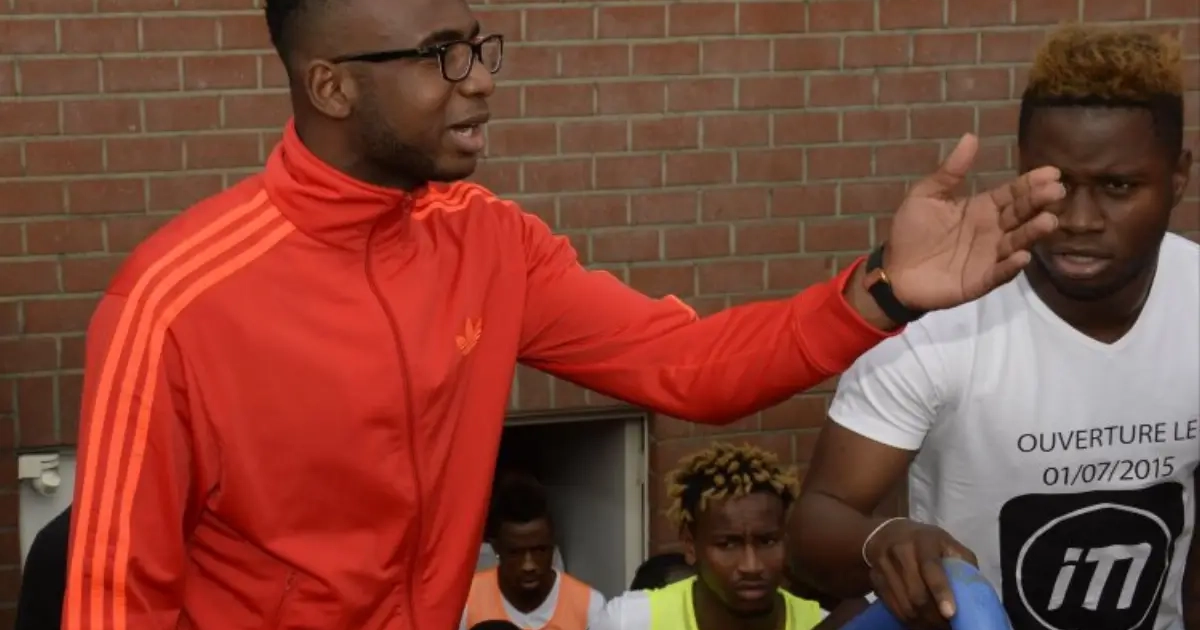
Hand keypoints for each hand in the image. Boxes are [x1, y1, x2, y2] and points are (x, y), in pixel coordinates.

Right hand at [865, 519, 977, 629]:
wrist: (885, 533)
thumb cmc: (924, 540)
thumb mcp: (946, 541)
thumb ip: (961, 560)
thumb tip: (975, 587)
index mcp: (923, 540)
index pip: (930, 567)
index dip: (941, 591)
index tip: (950, 613)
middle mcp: (900, 551)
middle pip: (916, 593)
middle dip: (934, 615)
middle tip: (948, 624)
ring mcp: (884, 566)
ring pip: (904, 605)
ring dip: (922, 621)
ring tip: (936, 625)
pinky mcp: (875, 579)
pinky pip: (893, 608)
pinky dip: (908, 620)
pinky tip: (921, 622)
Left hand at [885, 133, 1065, 310]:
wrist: (893, 270)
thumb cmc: (912, 232)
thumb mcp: (926, 196)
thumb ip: (950, 172)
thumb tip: (971, 136)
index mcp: (982, 208)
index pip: (1012, 193)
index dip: (1031, 183)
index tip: (1052, 172)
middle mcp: (992, 231)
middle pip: (1021, 215)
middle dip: (1039, 203)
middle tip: (1057, 191)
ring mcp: (989, 257)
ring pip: (1016, 242)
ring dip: (1033, 232)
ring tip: (1048, 221)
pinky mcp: (980, 281)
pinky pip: (999, 273)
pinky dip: (1011, 266)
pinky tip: (1022, 256)